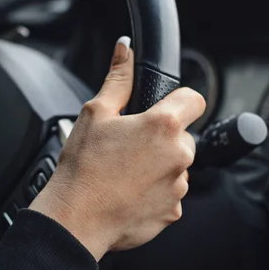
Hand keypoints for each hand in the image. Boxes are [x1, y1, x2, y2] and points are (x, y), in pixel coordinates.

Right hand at [30, 37, 205, 260]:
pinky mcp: (173, 211)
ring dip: (158, 164)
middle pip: (182, 135)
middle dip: (161, 137)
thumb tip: (125, 50)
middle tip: (128, 145)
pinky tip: (127, 190)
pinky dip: (154, 190)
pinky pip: (169, 193)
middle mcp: (179, 155)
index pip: (193, 99)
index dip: (177, 100)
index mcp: (163, 126)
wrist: (75, 218)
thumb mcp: (95, 113)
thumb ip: (118, 79)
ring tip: (124, 171)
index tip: (160, 108)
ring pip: (176, 165)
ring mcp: (178, 186)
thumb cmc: (82, 167)